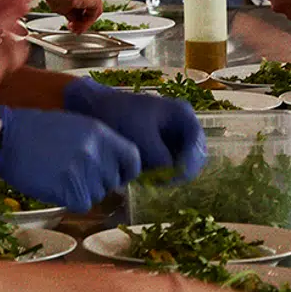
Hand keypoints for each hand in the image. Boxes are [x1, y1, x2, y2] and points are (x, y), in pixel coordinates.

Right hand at [0, 106, 144, 209]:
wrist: (7, 138)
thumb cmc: (38, 130)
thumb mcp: (76, 124)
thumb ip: (98, 142)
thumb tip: (113, 164)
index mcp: (100, 133)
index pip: (132, 158)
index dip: (128, 170)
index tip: (119, 175)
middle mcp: (95, 151)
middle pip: (113, 180)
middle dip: (99, 181)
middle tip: (77, 174)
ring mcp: (81, 170)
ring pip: (97, 194)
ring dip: (83, 191)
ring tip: (62, 176)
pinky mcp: (66, 188)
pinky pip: (81, 204)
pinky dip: (71, 201)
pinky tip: (56, 187)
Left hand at [63, 77, 205, 181]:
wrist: (94, 108)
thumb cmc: (119, 118)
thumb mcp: (143, 139)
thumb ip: (162, 159)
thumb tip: (172, 175)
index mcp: (184, 116)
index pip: (196, 148)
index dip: (187, 166)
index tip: (170, 180)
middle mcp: (183, 126)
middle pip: (192, 158)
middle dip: (178, 172)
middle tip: (158, 183)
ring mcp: (172, 136)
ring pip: (180, 165)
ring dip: (168, 175)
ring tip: (149, 179)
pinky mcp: (160, 146)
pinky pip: (168, 166)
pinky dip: (159, 173)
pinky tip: (144, 176)